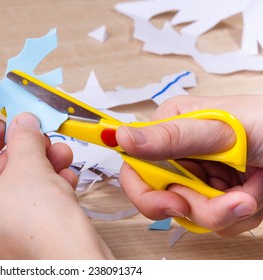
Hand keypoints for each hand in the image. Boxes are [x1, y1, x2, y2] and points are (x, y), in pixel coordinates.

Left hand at [0, 113, 112, 258]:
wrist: (71, 264)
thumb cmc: (39, 225)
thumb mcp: (30, 165)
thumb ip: (22, 138)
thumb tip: (23, 125)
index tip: (4, 127)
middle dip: (21, 154)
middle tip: (36, 139)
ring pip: (6, 194)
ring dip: (36, 170)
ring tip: (58, 156)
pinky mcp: (1, 252)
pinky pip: (15, 213)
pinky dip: (38, 193)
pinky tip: (62, 179)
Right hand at [116, 95, 262, 235]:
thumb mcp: (222, 129)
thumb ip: (171, 136)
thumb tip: (121, 137)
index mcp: (172, 128)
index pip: (134, 166)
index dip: (145, 191)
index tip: (171, 203)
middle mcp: (180, 153)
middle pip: (162, 197)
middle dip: (198, 205)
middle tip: (227, 200)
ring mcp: (199, 176)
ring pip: (191, 214)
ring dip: (225, 211)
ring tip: (252, 191)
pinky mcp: (218, 194)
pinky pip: (215, 221)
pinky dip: (238, 215)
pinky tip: (255, 194)